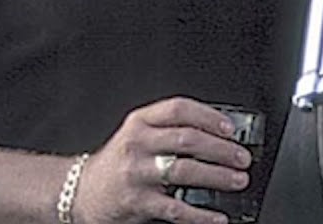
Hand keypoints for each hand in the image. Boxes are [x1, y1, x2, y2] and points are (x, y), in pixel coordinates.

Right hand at [72, 97, 250, 223]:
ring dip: (217, 176)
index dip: (209, 116)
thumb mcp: (138, 134)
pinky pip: (175, 208)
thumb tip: (220, 136)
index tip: (230, 128)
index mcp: (140, 122)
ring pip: (184, 170)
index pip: (179, 109)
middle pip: (188, 140)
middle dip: (222, 149)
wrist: (80, 191)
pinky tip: (216, 216)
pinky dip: (200, 214)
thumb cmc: (119, 161)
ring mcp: (136, 173)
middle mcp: (137, 144)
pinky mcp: (136, 202)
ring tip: (237, 180)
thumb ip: (171, 129)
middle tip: (242, 157)